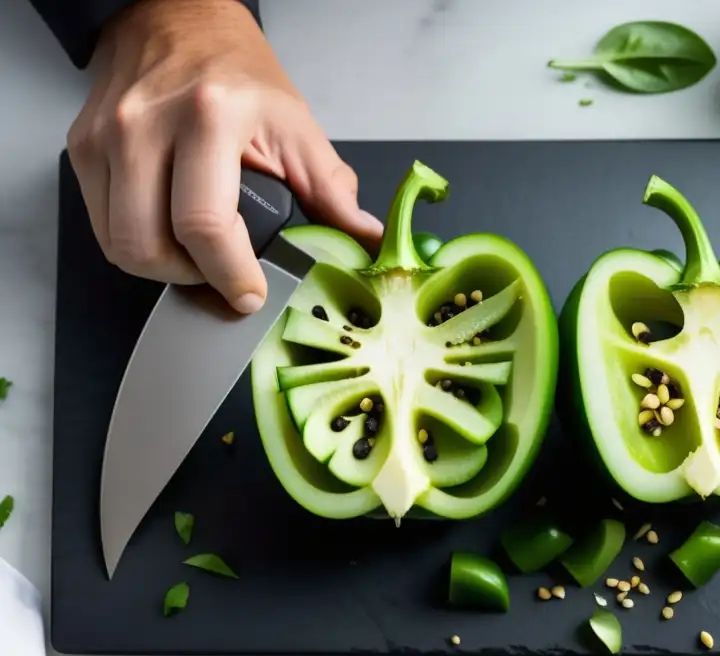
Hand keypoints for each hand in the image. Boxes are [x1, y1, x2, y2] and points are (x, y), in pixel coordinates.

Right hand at [66, 0, 382, 313]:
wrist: (176, 20)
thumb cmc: (238, 74)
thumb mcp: (296, 126)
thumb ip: (332, 191)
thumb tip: (366, 239)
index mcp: (210, 117)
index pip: (205, 224)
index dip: (229, 274)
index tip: (250, 294)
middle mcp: (146, 125)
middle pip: (149, 246)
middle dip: (193, 278)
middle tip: (224, 274)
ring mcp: (107, 137)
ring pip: (119, 245)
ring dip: (163, 267)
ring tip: (198, 255)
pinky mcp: (84, 148)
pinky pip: (103, 225)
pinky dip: (138, 243)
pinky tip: (170, 233)